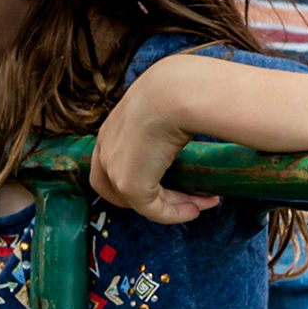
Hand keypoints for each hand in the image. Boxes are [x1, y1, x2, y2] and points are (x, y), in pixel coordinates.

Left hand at [88, 57, 221, 223]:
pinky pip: (153, 210)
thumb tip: (191, 129)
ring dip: (172, 207)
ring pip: (139, 202)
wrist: (173, 95)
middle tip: (181, 199)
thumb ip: (166, 122)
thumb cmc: (176, 94)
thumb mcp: (164, 108)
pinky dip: (175, 214)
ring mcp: (115, 168)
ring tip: (201, 205)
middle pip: (116, 190)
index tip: (171, 180)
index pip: (113, 163)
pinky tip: (198, 209)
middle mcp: (106, 149)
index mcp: (112, 129)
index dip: (140, 177)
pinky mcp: (130, 185)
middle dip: (149, 200)